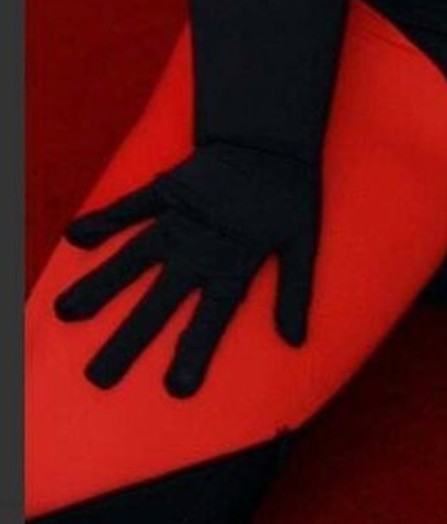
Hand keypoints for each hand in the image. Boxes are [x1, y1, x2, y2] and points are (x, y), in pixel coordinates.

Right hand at [54, 141, 320, 395]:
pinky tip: (74, 237)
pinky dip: (104, 220)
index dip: (195, 354)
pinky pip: (130, 207)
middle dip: (129, 340)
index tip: (176, 389)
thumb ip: (294, 291)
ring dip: (103, 286)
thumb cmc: (290, 190)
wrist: (273, 133)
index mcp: (232, 264)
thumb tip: (296, 342)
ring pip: (134, 258)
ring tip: (67, 313)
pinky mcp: (167, 190)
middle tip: (98, 377)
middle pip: (159, 302)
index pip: (210, 320)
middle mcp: (199, 248)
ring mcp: (179, 219)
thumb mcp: (302, 242)